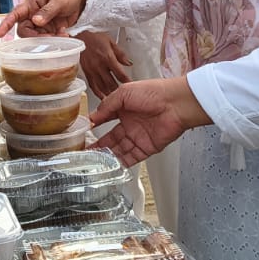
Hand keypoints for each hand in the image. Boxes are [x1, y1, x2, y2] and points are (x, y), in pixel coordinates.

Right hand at [0, 0, 86, 37]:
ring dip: (47, 39)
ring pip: (36, 37)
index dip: (5, 25)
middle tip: (49, 37)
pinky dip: (55, 39)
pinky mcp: (48, 30)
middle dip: (35, 37)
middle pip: (24, 31)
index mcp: (30, 4)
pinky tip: (64, 33)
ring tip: (62, 34)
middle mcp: (32, 16)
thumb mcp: (58, 0)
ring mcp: (40, 24)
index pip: (15, 14)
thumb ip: (47, 11)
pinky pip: (47, 39)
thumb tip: (35, 21)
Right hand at [78, 31, 132, 98]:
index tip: (131, 84)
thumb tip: (129, 63)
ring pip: (102, 87)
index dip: (126, 81)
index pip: (120, 73)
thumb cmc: (94, 38)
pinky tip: (103, 97)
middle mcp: (99, 66)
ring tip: (116, 99)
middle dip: (119, 90)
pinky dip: (98, 93)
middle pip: (111, 83)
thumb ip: (121, 54)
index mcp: (107, 57)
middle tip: (125, 96)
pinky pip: (93, 86)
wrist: (79, 38)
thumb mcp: (111, 41)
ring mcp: (92, 71)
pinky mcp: (86, 73)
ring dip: (109, 94)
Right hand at [89, 76, 211, 166]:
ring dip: (107, 156)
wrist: (175, 104)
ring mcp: (138, 137)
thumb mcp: (124, 93)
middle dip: (98, 146)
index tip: (83, 132)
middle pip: (111, 138)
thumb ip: (107, 105)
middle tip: (85, 153)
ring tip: (93, 162)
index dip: (95, 126)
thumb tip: (92, 117)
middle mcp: (130, 124)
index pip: (105, 119)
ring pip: (119, 150)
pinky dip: (120, 163)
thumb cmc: (153, 93)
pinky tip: (109, 166)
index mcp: (124, 109)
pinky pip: (131, 158)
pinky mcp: (147, 148)